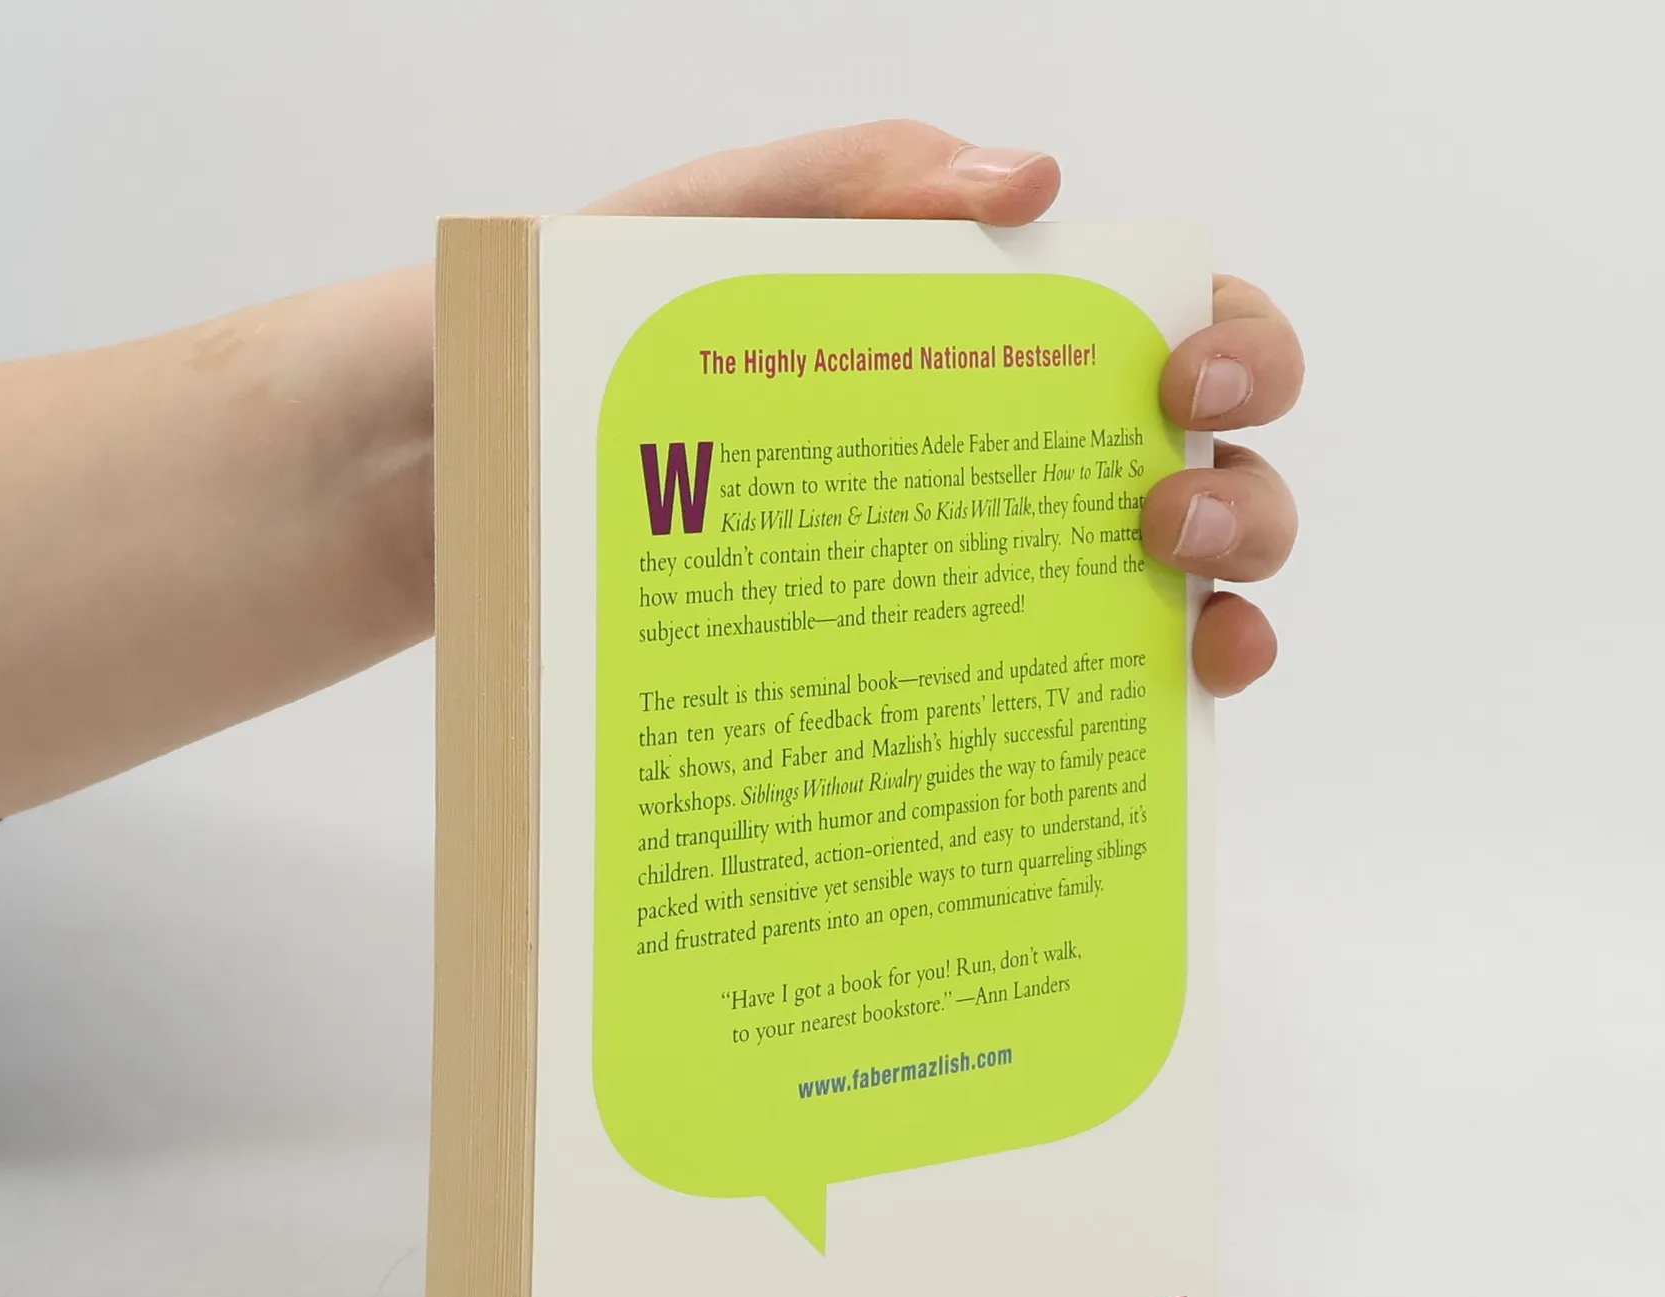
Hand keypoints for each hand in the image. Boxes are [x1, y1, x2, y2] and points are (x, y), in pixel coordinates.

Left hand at [590, 120, 1301, 698]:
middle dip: (1241, 495)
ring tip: (1185, 632)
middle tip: (1160, 516)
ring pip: (1157, 606)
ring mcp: (955, 592)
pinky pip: (1042, 718)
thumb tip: (1029, 182)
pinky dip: (1119, 728)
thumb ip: (838, 187)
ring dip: (1223, 610)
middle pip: (1200, 475)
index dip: (1234, 348)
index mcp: (962, 348)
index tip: (1188, 381)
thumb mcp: (682, 237)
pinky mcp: (899, 695)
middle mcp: (987, 474)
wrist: (424, 495)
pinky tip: (1122, 746)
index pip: (1158, 328)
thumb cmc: (545, 351)